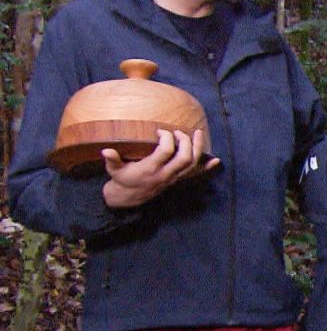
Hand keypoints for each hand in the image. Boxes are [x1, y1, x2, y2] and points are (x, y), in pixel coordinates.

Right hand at [101, 129, 220, 207]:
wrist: (128, 199)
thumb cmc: (121, 180)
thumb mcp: (113, 170)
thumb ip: (112, 160)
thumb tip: (105, 150)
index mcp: (150, 169)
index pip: (166, 151)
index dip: (167, 138)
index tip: (160, 131)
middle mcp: (165, 174)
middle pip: (185, 157)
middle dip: (185, 141)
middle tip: (177, 132)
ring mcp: (173, 178)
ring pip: (192, 164)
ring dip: (198, 147)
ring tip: (197, 133)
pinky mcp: (177, 181)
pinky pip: (195, 175)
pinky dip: (207, 168)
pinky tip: (216, 161)